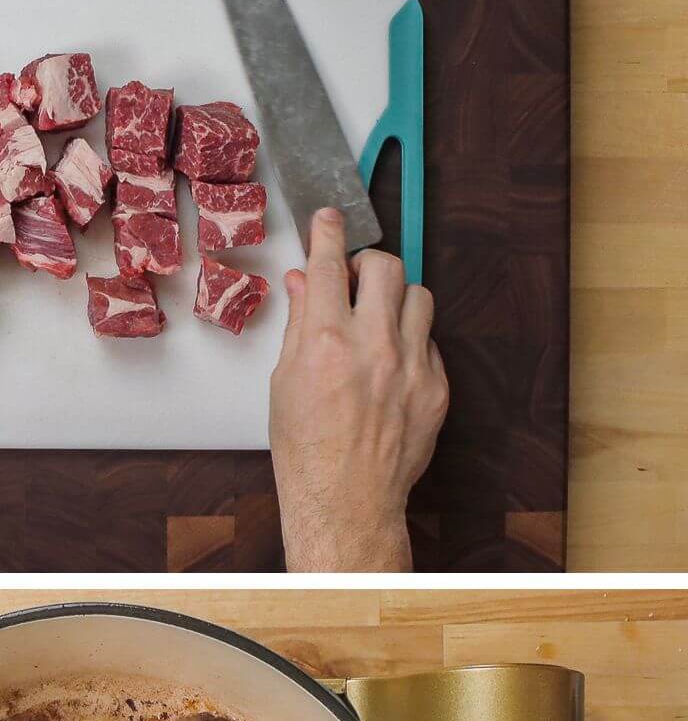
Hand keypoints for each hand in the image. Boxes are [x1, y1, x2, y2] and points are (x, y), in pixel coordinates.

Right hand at [269, 207, 447, 571]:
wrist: (345, 500)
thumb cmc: (306, 450)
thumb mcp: (284, 382)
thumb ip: (299, 326)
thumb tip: (303, 285)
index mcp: (325, 343)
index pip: (328, 264)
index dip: (327, 233)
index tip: (329, 220)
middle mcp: (373, 347)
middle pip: (384, 266)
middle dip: (366, 263)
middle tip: (353, 278)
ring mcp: (411, 366)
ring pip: (419, 296)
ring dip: (395, 297)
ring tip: (377, 318)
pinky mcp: (436, 388)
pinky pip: (431, 341)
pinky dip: (411, 340)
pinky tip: (391, 362)